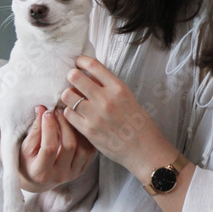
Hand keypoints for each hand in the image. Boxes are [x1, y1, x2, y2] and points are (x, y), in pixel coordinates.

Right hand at [14, 105, 96, 192]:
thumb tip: (42, 109)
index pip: (49, 148)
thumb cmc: (28, 160)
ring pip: (83, 149)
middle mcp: (60, 176)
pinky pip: (90, 151)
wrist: (38, 179)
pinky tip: (77, 126)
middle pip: (69, 146)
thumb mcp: (25, 148)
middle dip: (64, 124)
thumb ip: (35, 130)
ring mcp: (73, 173)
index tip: (47, 113)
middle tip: (59, 110)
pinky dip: (85, 137)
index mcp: (41, 172)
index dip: (49, 127)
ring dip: (77, 129)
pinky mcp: (83, 169)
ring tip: (69, 116)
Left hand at [61, 56, 177, 183]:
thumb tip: (90, 76)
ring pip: (67, 95)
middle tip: (73, 82)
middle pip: (75, 77)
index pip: (93, 65)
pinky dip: (69, 112)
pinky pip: (68, 114)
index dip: (81, 61)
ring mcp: (95, 115)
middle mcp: (106, 99)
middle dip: (71, 77)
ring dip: (68, 95)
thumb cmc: (139, 124)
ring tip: (73, 99)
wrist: (144, 150)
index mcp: (118, 88)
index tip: (78, 63)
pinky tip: (75, 114)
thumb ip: (110, 87)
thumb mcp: (129, 98)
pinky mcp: (88, 131)